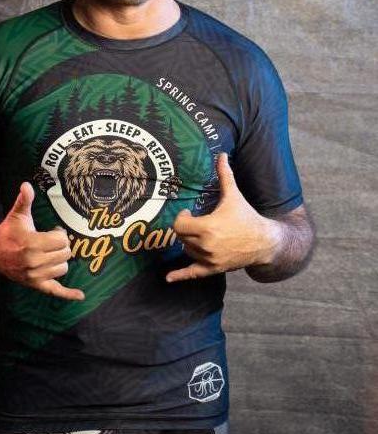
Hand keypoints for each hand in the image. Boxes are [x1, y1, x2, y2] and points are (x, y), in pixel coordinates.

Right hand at [0, 182, 84, 300]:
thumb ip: (24, 200)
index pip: (61, 240)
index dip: (59, 233)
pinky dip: (68, 294)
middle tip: (52, 241)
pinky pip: (55, 292)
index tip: (52, 230)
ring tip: (50, 253)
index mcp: (32, 243)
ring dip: (60, 260)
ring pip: (63, 268)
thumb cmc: (8, 232)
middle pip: (65, 254)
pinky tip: (81, 296)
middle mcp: (34, 261)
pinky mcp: (35, 285)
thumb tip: (27, 184)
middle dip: (62, 245)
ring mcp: (35, 275)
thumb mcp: (17, 215)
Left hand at [166, 153, 279, 282]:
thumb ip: (224, 175)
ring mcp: (209, 259)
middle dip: (186, 228)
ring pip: (187, 250)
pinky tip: (168, 278)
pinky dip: (179, 276)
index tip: (189, 212)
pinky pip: (192, 274)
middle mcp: (206, 246)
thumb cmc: (247, 217)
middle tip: (195, 222)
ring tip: (201, 234)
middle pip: (181, 237)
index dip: (181, 217)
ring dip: (189, 242)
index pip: (179, 224)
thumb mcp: (234, 196)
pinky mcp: (213, 269)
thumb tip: (221, 154)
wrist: (264, 241)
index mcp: (208, 227)